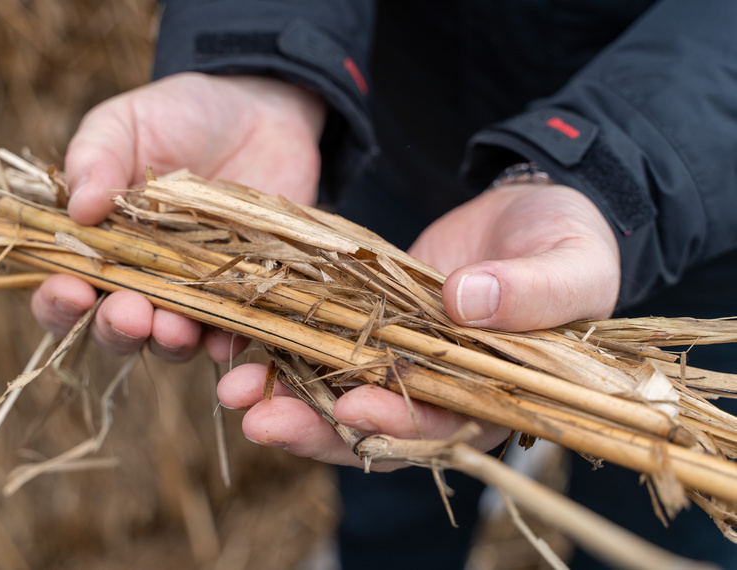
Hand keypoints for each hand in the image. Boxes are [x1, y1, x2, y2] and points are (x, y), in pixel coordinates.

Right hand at [31, 73, 326, 360]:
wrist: (257, 109)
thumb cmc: (178, 116)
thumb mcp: (125, 123)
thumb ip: (95, 159)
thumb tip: (77, 209)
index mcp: (98, 245)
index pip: (65, 291)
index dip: (59, 303)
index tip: (69, 290)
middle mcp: (141, 279)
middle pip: (116, 329)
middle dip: (117, 329)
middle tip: (129, 314)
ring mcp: (193, 291)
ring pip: (172, 341)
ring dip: (169, 341)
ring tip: (174, 327)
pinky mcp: (243, 293)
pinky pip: (233, 330)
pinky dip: (228, 338)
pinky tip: (227, 335)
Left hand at [218, 183, 619, 468]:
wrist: (531, 213)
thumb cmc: (568, 243)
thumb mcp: (572, 262)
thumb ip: (536, 291)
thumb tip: (468, 303)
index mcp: (495, 397)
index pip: (443, 426)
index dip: (399, 424)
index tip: (354, 407)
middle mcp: (438, 391)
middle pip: (373, 426)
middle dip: (316, 427)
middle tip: (259, 418)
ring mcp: (399, 360)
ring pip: (335, 393)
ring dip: (284, 395)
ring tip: (232, 386)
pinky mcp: (369, 326)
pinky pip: (323, 344)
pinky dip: (283, 347)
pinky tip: (239, 343)